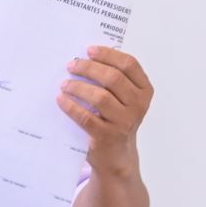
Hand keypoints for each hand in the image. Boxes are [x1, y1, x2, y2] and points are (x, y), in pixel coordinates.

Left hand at [57, 46, 153, 176]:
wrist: (116, 156)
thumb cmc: (116, 120)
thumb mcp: (124, 99)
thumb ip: (114, 79)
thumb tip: (87, 56)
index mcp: (144, 91)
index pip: (129, 65)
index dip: (108, 54)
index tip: (89, 50)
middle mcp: (138, 106)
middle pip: (113, 78)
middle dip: (89, 68)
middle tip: (71, 65)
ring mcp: (124, 122)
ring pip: (100, 97)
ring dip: (78, 87)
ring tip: (64, 83)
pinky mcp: (107, 136)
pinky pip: (86, 117)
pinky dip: (71, 106)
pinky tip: (61, 100)